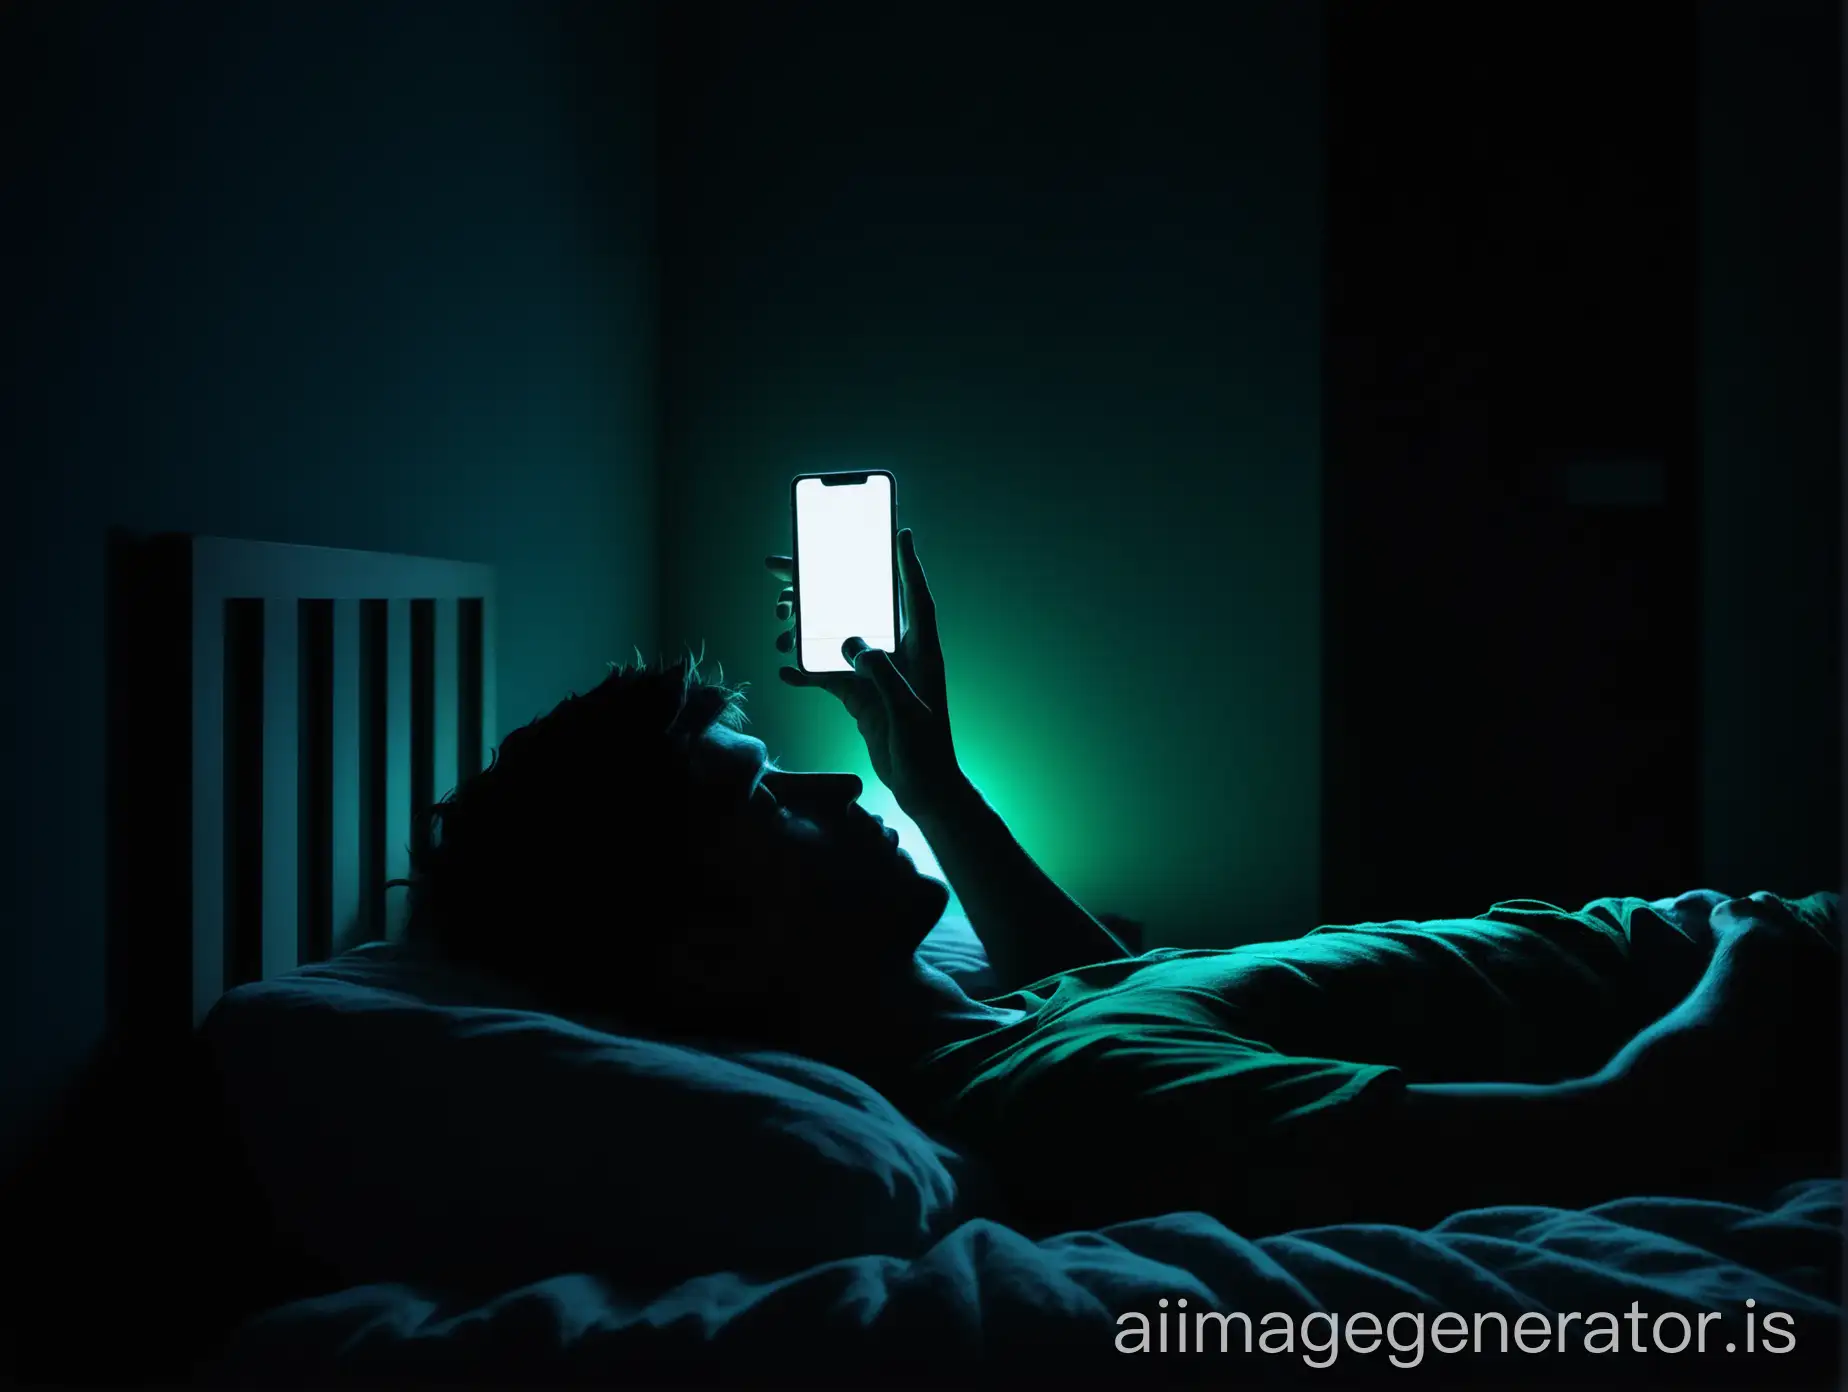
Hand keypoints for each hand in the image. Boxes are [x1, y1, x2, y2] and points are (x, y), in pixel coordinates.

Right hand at [766, 528, 961, 817]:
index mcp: (922, 651)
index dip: (908, 566)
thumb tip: (852, 642)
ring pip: (837, 638)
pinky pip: (828, 675)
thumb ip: (883, 674)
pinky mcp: (861, 696)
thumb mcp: (907, 710)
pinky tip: (784, 669)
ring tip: (779, 622)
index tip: (901, 533)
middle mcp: (899, 655)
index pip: (915, 599)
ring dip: (809, 630)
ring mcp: (877, 675)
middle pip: (861, 609)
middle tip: (788, 566)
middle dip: (828, 587)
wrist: (923, 789)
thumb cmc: (927, 750)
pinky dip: (807, 671)